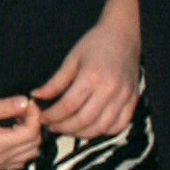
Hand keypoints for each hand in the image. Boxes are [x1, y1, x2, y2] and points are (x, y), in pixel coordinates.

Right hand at [0, 94, 42, 169]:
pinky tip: (12, 133)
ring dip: (29, 137)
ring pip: (30, 155)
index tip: (27, 102)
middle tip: (23, 109)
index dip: (35, 115)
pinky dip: (23, 148)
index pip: (31, 133)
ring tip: (18, 121)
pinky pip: (19, 161)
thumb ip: (5, 106)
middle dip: (34, 125)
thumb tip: (27, 103)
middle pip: (34, 145)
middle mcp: (0, 159)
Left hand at [34, 3, 140, 139]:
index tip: (43, 118)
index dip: (52, 116)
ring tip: (68, 129)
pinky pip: (118, 125)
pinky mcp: (132, 100)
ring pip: (101, 127)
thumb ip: (54, 82)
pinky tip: (91, 127)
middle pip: (84, 120)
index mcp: (92, 76)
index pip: (68, 106)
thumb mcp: (71, 60)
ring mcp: (124, 96)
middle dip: (64, 128)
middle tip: (52, 126)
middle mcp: (110, 89)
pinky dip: (104, 131)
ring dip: (82, 133)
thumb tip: (37, 96)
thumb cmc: (95, 44)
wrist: (123, 35)